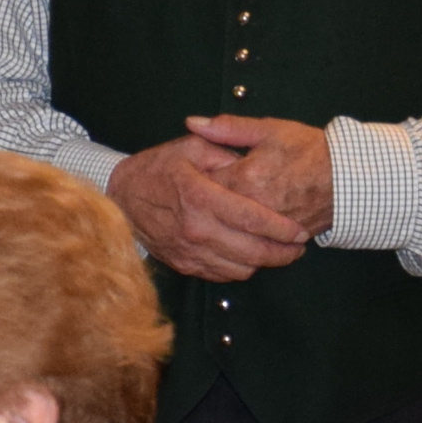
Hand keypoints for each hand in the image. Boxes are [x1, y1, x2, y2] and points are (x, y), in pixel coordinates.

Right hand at [108, 137, 310, 283]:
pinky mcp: (184, 264)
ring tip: (280, 252)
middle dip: (282, 252)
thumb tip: (254, 163)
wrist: (120, 197)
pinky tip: (250, 256)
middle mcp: (196, 229)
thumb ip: (226, 151)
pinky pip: (223, 275)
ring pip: (241, 267)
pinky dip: (242, 268)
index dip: (281, 228)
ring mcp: (189, 251)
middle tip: (299, 246)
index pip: (252, 219)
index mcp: (200, 197)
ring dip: (264, 262)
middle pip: (252, 251)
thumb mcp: (191, 147)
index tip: (300, 231)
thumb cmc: (158, 168)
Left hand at [185, 115, 337, 239]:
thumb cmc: (309, 150)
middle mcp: (254, 207)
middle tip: (201, 198)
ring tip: (218, 216)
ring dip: (222, 226)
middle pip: (213, 213)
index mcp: (245, 178)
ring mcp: (267, 228)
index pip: (202, 186)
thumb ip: (227, 128)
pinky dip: (243, 238)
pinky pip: (253, 244)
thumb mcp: (268, 130)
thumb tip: (193, 123)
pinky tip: (240, 230)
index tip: (193, 177)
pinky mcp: (281, 240)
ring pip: (231, 233)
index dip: (195, 180)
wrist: (347, 176)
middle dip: (205, 206)